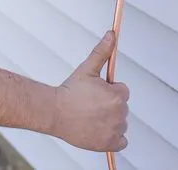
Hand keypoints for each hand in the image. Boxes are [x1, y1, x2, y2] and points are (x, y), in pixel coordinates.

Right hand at [50, 31, 129, 151]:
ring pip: (120, 122)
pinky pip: (122, 141)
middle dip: (109, 104)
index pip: (122, 91)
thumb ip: (103, 52)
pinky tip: (100, 129)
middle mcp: (119, 114)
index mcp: (118, 96)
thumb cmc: (70, 91)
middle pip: (121, 107)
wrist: (54, 113)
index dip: (109, 90)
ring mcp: (115, 130)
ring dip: (111, 120)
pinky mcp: (110, 144)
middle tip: (90, 104)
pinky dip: (114, 137)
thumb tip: (111, 34)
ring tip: (91, 116)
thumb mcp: (87, 69)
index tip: (95, 93)